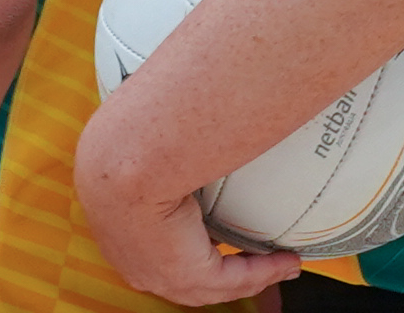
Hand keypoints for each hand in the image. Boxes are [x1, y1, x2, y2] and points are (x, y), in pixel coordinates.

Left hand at [72, 129, 299, 307]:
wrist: (126, 157)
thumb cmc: (128, 137)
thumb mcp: (141, 145)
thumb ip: (161, 144)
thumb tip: (177, 118)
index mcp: (117, 228)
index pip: (156, 247)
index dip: (187, 244)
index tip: (213, 235)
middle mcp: (133, 259)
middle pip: (183, 279)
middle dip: (221, 274)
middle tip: (253, 261)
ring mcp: (157, 274)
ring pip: (211, 285)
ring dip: (250, 275)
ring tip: (280, 263)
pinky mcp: (185, 276)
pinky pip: (234, 279)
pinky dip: (263, 271)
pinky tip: (285, 260)